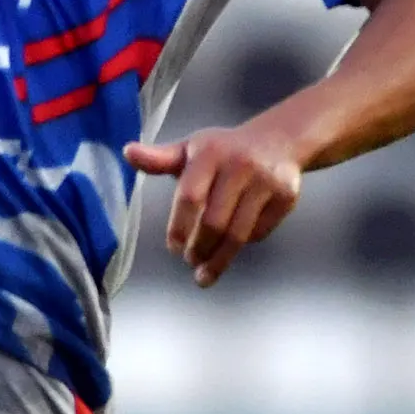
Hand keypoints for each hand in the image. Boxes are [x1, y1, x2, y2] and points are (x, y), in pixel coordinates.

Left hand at [123, 124, 303, 286]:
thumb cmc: (222, 151)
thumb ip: (159, 159)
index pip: (190, 197)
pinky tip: (231, 247)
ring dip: (220, 259)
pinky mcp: (286, 196)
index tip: (173, 248)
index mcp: (209, 152)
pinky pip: (260, 232)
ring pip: (239, 234)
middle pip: (215, 222)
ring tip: (205, 273)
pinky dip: (243, 244)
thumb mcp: (190, 150)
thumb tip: (127, 152)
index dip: (180, 227)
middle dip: (199, 249)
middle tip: (190, 261)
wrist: (278, 140)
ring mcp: (266, 181)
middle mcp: (240, 164)